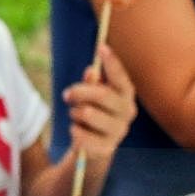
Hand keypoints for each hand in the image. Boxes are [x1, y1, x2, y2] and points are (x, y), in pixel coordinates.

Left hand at [64, 43, 136, 158]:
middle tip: (66, 94)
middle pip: (101, 95)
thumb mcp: (90, 97)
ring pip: (88, 114)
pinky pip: (80, 134)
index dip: (112, 62)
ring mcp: (119, 131)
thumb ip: (91, 84)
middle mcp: (128, 112)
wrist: (94, 149)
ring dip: (75, 113)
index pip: (121, 77)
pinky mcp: (106, 148)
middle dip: (79, 92)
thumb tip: (91, 71)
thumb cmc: (93, 113)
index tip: (101, 46)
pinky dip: (73, 130)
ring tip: (76, 116)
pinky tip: (77, 131)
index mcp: (125, 95)